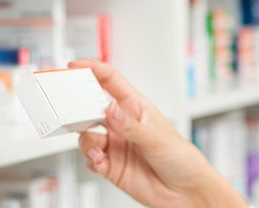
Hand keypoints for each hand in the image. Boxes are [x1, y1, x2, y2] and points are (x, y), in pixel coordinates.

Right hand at [70, 59, 247, 207]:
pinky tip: (100, 162)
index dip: (94, 70)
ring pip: (86, 135)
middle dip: (78, 108)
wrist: (186, 192)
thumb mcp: (158, 138)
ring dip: (86, 141)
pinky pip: (90, 159)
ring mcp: (116, 145)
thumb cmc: (182, 158)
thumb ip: (131, 126)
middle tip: (72, 112)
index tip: (75, 66)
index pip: (112, 83)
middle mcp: (123, 125)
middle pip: (91, 108)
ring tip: (97, 150)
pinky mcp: (110, 166)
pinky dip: (90, 160)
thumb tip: (110, 110)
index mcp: (137, 108)